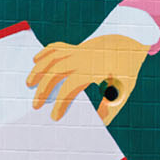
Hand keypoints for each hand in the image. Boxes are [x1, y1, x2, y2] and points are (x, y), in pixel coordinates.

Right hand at [27, 35, 148, 123]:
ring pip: (51, 57)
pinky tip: (35, 61)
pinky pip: (56, 47)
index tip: (54, 117)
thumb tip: (100, 121)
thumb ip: (112, 105)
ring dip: (38, 70)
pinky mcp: (76, 46)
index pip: (70, 87)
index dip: (61, 103)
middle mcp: (82, 58)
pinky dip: (44, 53)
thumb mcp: (125, 87)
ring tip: (29, 84)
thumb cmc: (128, 66)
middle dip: (43, 89)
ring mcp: (78, 50)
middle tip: (35, 105)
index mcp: (93, 69)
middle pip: (55, 72)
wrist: (131, 38)